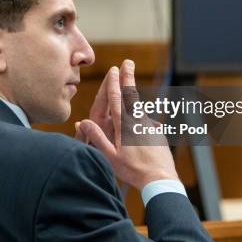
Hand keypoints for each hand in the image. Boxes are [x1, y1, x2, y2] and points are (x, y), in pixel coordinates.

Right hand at [76, 61, 178, 189]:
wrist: (161, 179)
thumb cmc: (132, 171)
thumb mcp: (110, 157)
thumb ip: (97, 138)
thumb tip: (81, 121)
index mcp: (124, 125)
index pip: (118, 99)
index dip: (115, 83)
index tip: (114, 69)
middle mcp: (138, 121)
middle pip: (132, 95)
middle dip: (128, 77)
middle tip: (128, 62)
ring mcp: (150, 126)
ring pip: (139, 107)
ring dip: (133, 96)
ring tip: (130, 88)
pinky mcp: (158, 133)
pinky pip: (147, 122)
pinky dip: (141, 119)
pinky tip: (140, 127)